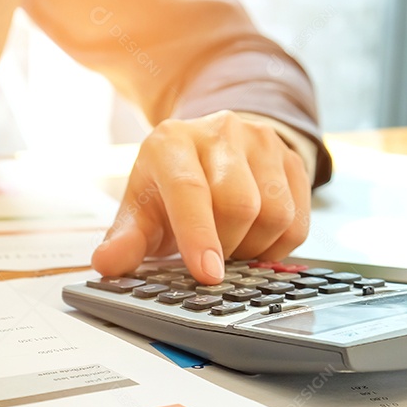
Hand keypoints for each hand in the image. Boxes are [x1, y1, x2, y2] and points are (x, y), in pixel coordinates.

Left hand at [91, 110, 310, 283]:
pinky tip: (256, 240)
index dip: (199, 236)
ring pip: (275, 213)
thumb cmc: (169, 187)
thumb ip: (124, 240)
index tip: (208, 274)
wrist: (208, 153)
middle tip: (211, 258)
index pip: (190, 190)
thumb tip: (107, 263)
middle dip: (226, 246)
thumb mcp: (140, 211)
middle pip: (239, 205)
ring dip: (254, 247)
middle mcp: (220, 132)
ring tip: (231, 245)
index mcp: (172, 142)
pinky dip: (278, 245)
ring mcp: (262, 141)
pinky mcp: (292, 159)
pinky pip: (299, 219)